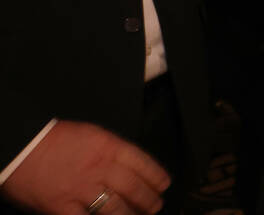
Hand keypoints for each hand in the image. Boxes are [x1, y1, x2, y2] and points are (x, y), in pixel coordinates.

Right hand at [1, 121, 170, 214]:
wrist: (21, 146)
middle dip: (148, 199)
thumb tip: (129, 165)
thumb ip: (111, 150)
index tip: (163, 184)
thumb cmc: (52, 139)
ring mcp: (81, 188)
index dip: (156, 176)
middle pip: (133, 187)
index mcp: (107, 146)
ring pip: (116, 207)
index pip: (142, 162)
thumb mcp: (90, 135)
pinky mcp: (62, 206)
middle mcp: (99, 167)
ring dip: (131, 214)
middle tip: (156, 205)